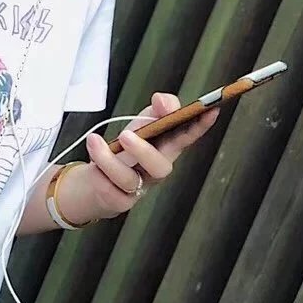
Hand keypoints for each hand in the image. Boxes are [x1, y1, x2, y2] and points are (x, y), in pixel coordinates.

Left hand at [63, 92, 221, 222]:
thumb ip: (159, 108)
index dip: (200, 126)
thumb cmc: (125, 149)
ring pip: (128, 179)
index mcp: (166, 149)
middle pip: (160, 167)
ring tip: (95, 141)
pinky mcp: (118, 201)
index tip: (211, 109)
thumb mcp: (143, 123)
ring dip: (108, 160)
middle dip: (144, 151)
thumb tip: (163, 101)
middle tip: (126, 135)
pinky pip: (109, 191)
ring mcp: (138, 188)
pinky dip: (97, 173)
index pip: (187, 137)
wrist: (95, 179)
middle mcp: (155, 171)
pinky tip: (92, 163)